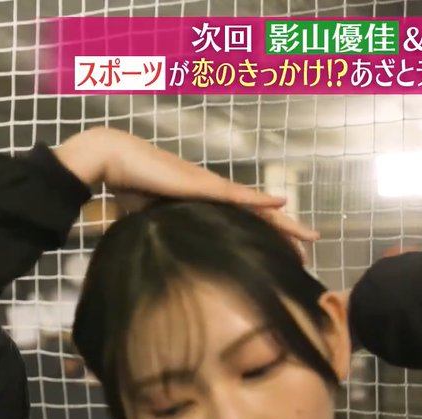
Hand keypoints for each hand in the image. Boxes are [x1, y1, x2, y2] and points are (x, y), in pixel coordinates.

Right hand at [55, 127, 317, 248]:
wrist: (113, 159)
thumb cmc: (125, 185)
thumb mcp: (145, 218)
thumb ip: (157, 232)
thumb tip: (151, 256)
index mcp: (202, 202)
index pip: (240, 221)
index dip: (262, 236)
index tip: (281, 254)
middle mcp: (213, 191)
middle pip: (257, 215)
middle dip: (284, 234)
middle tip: (307, 251)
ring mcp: (210, 185)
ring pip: (256, 207)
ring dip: (284, 223)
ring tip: (308, 237)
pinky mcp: (201, 183)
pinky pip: (236, 194)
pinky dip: (260, 200)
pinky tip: (282, 204)